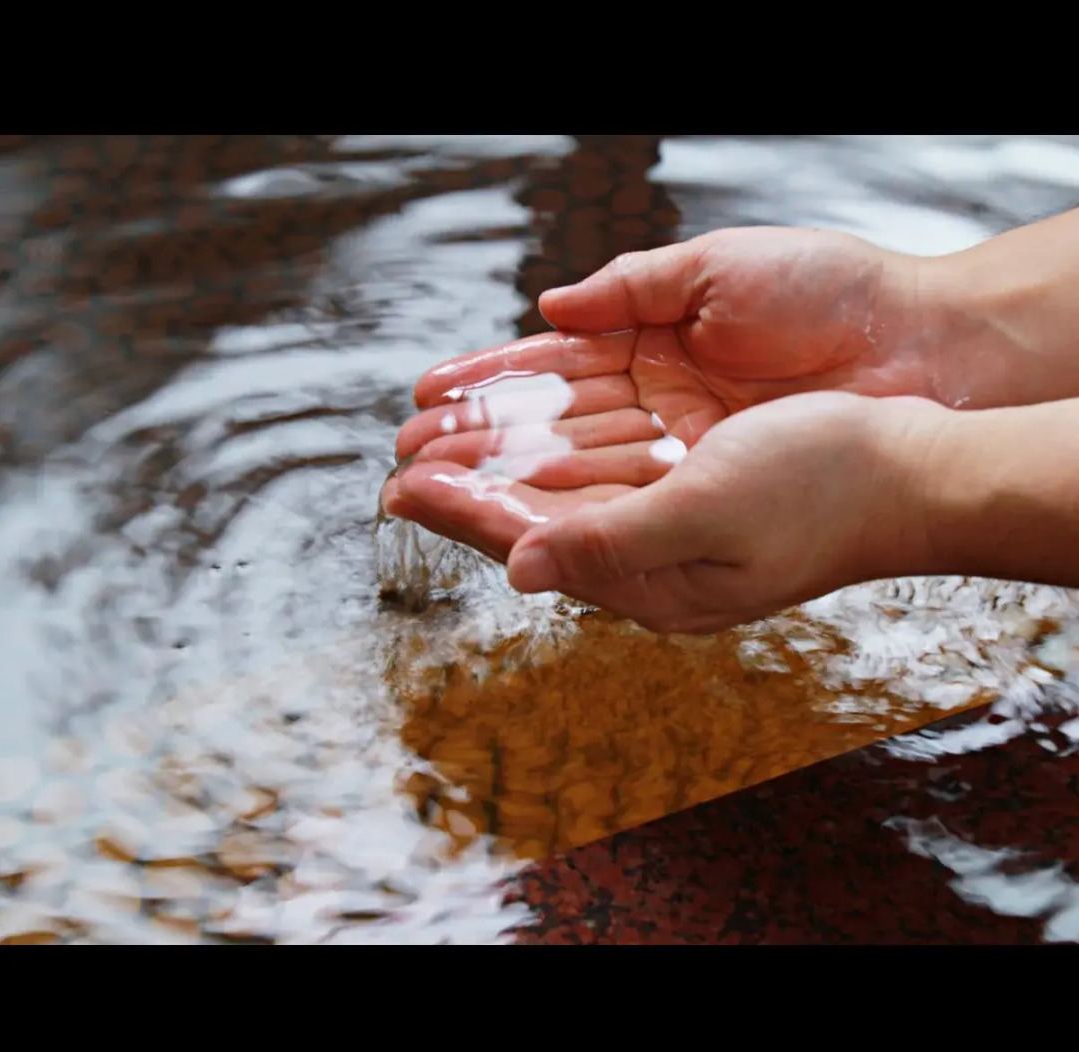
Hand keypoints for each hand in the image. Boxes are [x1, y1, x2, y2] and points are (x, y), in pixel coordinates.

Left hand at [385, 391, 947, 632]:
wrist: (910, 471)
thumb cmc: (822, 489)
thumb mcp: (709, 512)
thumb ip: (610, 543)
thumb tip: (520, 569)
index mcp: (651, 582)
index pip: (532, 544)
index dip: (463, 513)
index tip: (400, 487)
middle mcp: (652, 563)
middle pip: (536, 523)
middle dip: (469, 491)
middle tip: (402, 465)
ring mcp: (672, 529)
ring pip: (564, 496)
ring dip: (505, 466)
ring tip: (449, 445)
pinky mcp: (692, 494)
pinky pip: (604, 474)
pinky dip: (558, 452)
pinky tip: (530, 437)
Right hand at [394, 225, 945, 473]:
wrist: (918, 348)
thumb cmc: (826, 294)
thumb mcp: (715, 271)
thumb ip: (628, 291)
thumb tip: (547, 309)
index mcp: (654, 346)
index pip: (551, 374)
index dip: (488, 386)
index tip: (425, 394)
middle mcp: (658, 410)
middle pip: (547, 431)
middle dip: (474, 444)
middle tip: (403, 458)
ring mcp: (680, 457)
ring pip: (569, 472)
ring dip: (497, 482)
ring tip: (426, 489)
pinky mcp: (706, 495)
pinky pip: (615, 504)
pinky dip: (556, 508)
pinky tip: (498, 510)